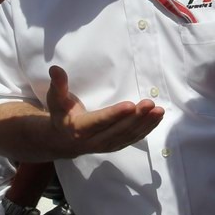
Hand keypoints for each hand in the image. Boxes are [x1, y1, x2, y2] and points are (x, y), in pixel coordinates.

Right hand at [46, 65, 163, 156]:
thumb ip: (58, 85)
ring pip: (128, 135)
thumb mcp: (56, 100)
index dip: (115, 114)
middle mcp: (94, 141)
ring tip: (158, 110)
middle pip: (118, 129)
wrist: (62, 140)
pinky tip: (157, 118)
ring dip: (145, 123)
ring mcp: (106, 145)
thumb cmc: (60, 115)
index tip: (130, 105)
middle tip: (150, 104)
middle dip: (136, 117)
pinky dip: (146, 129)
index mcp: (79, 128)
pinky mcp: (115, 145)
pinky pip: (133, 138)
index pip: (99, 121)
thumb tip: (55, 68)